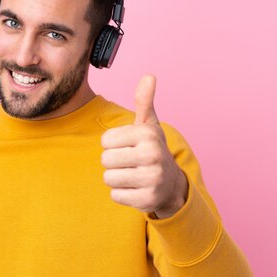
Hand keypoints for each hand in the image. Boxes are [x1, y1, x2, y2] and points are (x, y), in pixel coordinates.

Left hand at [101, 75, 187, 217]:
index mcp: (148, 134)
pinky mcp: (147, 200)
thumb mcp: (149, 125)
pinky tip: (136, 189)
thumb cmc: (152, 150)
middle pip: (105, 159)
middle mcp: (152, 155)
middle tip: (131, 162)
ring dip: (116, 178)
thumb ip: (144, 101)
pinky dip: (122, 194)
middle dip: (113, 162)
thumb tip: (149, 76)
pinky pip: (115, 196)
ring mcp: (151, 179)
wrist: (171, 184)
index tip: (129, 146)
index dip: (113, 144)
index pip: (106, 140)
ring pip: (108, 178)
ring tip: (133, 175)